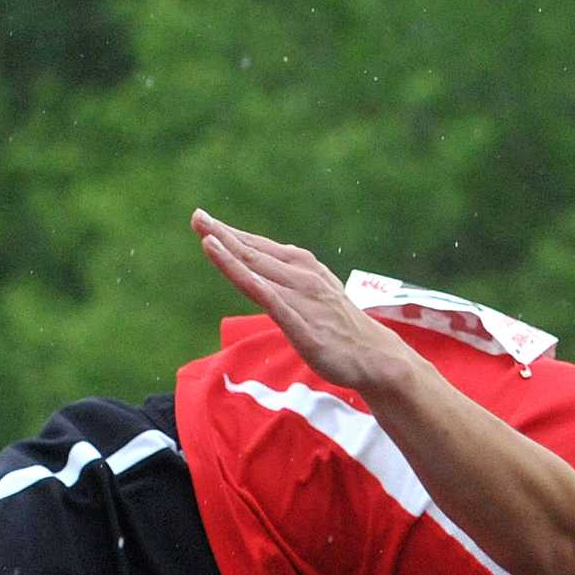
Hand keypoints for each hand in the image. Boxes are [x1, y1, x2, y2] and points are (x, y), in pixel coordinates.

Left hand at [191, 209, 412, 394]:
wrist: (377, 357)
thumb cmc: (343, 329)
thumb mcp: (316, 297)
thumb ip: (291, 283)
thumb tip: (267, 271)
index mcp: (304, 268)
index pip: (260, 249)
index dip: (232, 235)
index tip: (206, 221)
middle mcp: (302, 276)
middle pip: (254, 253)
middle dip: (223, 234)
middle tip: (197, 216)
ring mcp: (301, 299)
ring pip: (258, 270)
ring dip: (230, 251)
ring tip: (205, 234)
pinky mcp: (301, 325)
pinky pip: (269, 298)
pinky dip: (247, 279)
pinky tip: (232, 270)